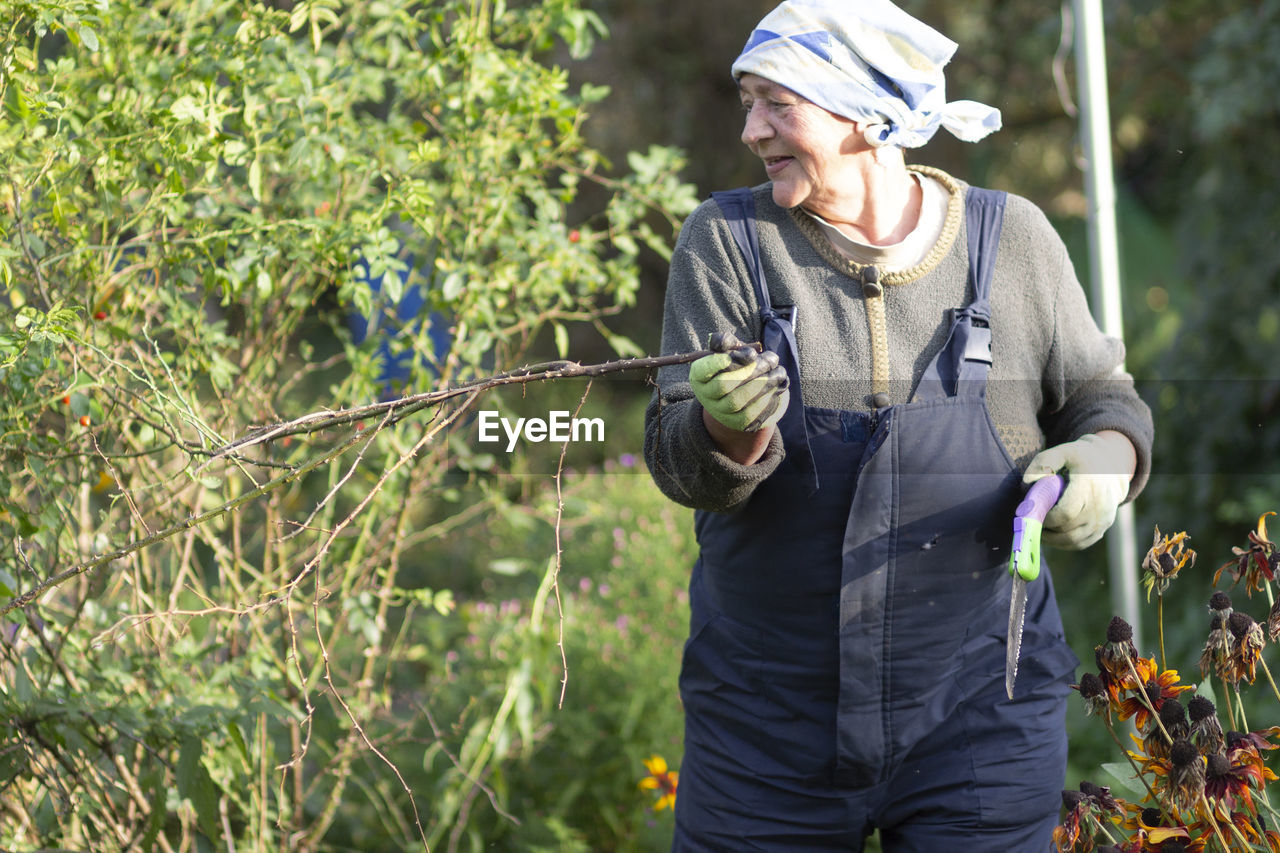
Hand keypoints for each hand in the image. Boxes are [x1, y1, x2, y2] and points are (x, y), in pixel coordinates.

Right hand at [689, 332, 788, 432]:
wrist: (742, 390)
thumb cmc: (735, 364)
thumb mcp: (729, 350)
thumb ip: (728, 342)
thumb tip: (743, 350)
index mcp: (699, 375)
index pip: (704, 369)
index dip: (723, 361)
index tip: (749, 353)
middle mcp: (705, 396)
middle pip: (723, 385)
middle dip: (750, 370)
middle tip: (772, 359)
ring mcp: (720, 412)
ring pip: (738, 400)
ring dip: (762, 384)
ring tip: (780, 372)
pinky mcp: (737, 423)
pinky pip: (750, 414)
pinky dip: (766, 399)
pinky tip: (777, 386)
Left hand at [1022, 432, 1134, 549]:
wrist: (1111, 466)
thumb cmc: (1080, 458)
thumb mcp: (1062, 452)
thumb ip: (1043, 463)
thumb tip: (1027, 482)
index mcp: (1089, 486)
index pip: (1066, 513)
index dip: (1046, 518)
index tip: (1030, 514)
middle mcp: (1099, 506)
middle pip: (1067, 530)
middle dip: (1044, 530)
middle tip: (1029, 523)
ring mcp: (1103, 520)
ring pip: (1073, 540)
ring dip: (1051, 540)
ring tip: (1037, 529)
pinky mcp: (1102, 529)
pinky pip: (1080, 543)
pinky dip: (1062, 543)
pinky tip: (1050, 535)